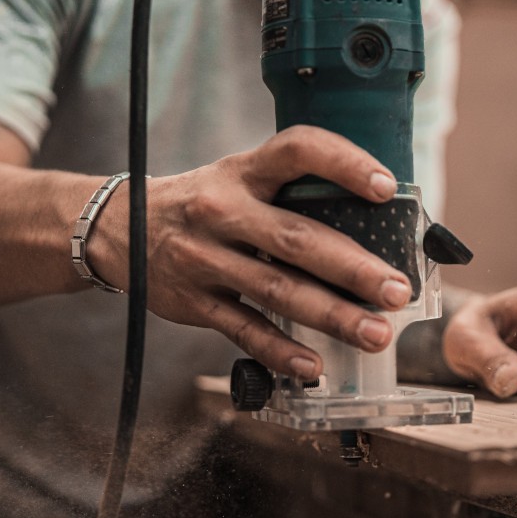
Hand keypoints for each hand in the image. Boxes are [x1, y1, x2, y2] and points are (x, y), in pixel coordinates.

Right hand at [89, 126, 413, 381]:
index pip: (296, 151)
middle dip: (353, 268)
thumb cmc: (203, 202)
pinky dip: (280, 352)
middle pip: (296, 239)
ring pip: (277, 290)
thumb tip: (376, 220)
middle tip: (397, 289)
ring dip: (332, 316)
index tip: (384, 186)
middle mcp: (223, 212)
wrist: (118, 228)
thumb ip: (290, 194)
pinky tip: (314, 366)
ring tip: (375, 333)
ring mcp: (205, 259)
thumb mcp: (238, 178)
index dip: (342, 163)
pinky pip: (243, 330)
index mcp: (243, 172)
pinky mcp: (194, 302)